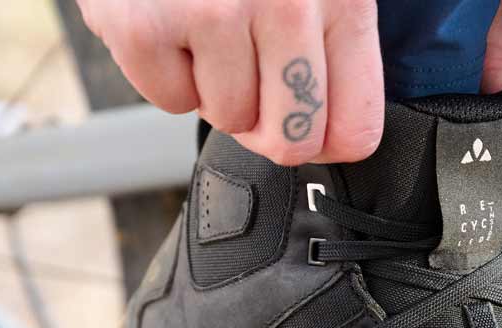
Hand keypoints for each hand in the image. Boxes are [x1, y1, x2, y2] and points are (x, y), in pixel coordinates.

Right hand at [76, 0, 383, 164]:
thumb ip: (332, 41)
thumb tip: (332, 136)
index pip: (356, 127)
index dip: (329, 141)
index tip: (312, 126)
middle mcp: (286, 4)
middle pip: (293, 139)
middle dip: (269, 125)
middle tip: (250, 75)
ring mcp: (213, 13)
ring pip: (230, 119)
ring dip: (214, 86)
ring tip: (205, 26)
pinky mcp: (145, 26)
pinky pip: (172, 101)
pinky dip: (166, 71)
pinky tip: (171, 19)